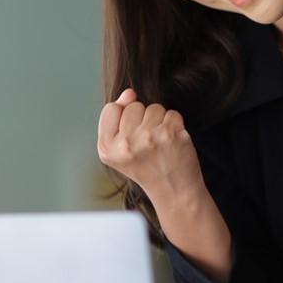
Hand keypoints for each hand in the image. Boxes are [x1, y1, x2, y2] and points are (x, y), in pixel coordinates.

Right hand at [96, 88, 203, 205]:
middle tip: (148, 144)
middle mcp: (126, 144)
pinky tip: (172, 143)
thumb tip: (129, 92)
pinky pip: (171, 113)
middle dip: (143, 120)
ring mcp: (149, 138)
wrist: (173, 190)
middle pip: (134, 106)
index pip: (112, 108)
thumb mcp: (119, 150)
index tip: (132, 137)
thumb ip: (116, 119)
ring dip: (160, 122)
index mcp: (107, 148)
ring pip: (154, 108)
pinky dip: (175, 126)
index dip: (124, 118)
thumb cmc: (146, 167)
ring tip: (160, 143)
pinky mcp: (170, 134)